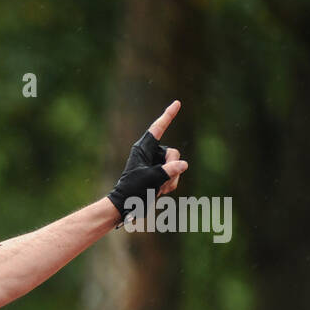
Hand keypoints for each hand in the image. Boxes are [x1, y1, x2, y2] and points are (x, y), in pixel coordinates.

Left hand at [107, 100, 189, 219]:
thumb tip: (184, 164)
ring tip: (156, 189)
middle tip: (158, 182)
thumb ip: (169, 170)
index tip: (177, 103)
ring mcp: (156, 165)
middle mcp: (150, 154)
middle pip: (173, 153)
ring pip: (176, 166)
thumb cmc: (132, 190)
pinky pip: (175, 175)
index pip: (158, 128)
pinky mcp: (160, 175)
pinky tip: (159, 192)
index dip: (168, 115)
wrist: (125, 206)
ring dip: (171, 180)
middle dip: (171, 167)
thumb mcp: (151, 179)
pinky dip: (171, 185)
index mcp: (143, 149)